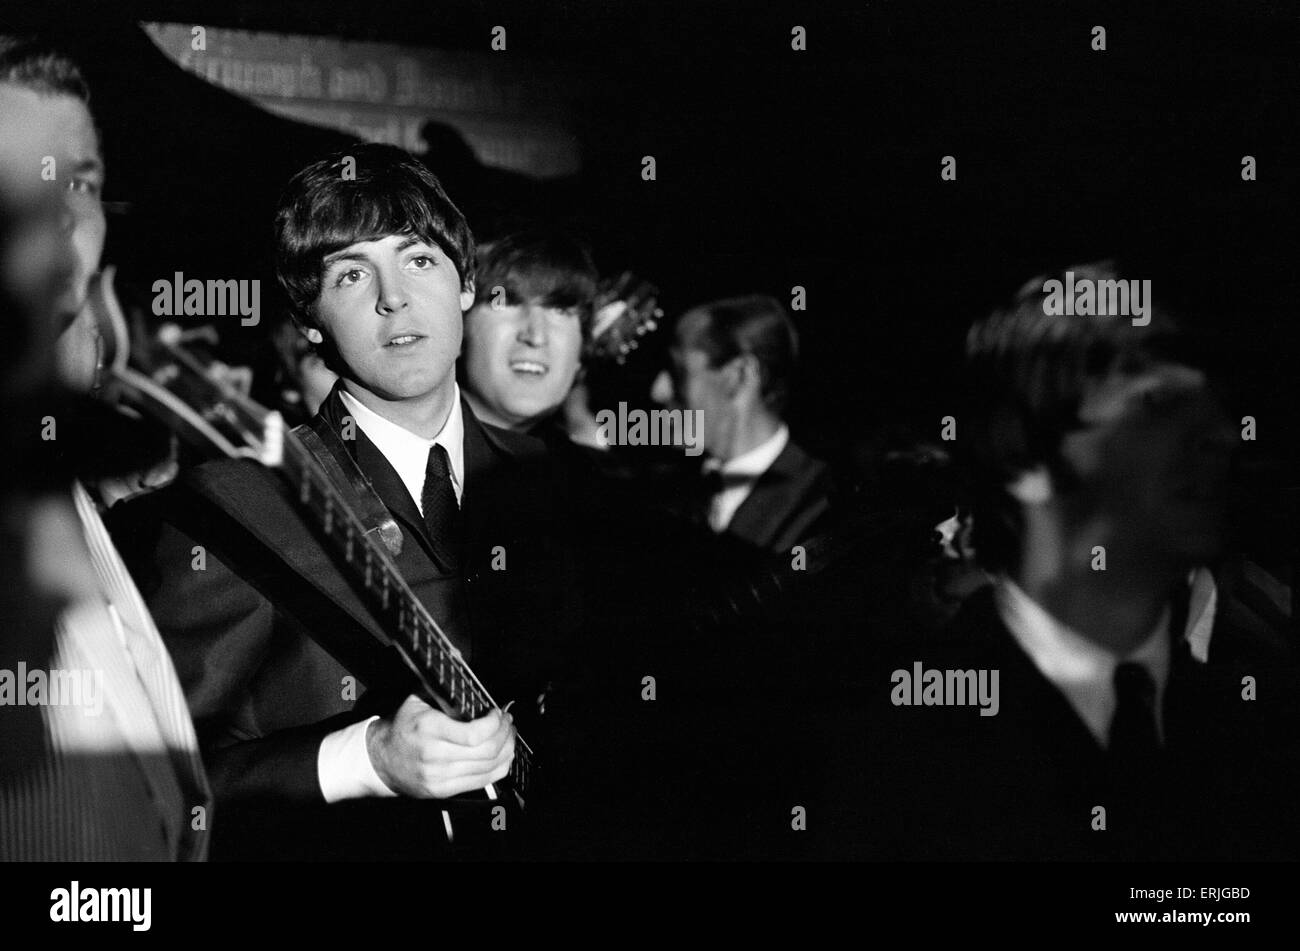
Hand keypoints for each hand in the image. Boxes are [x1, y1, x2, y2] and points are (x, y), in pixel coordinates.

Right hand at [366, 696, 514, 798]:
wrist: (380, 759)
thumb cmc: (402, 726)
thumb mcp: (417, 699)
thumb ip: (443, 689)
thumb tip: (464, 668)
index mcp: (428, 728)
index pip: (474, 734)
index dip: (494, 724)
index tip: (498, 713)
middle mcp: (434, 755)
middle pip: (486, 751)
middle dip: (505, 734)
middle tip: (507, 722)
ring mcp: (439, 777)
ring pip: (488, 767)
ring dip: (506, 749)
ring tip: (508, 735)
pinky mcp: (444, 791)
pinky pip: (483, 781)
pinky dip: (499, 767)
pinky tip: (502, 754)